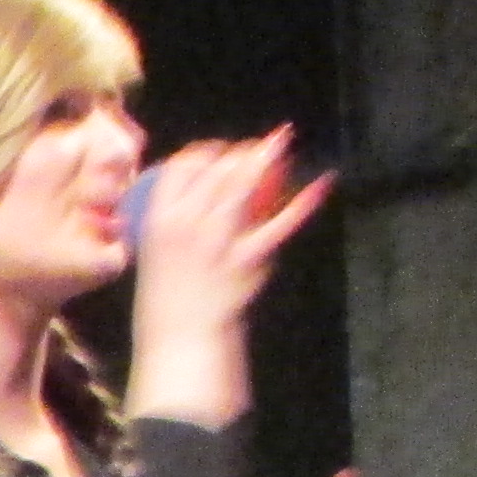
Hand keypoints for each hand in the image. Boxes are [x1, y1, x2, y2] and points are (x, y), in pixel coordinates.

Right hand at [126, 127, 329, 428]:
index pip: (181, 167)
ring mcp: (217, 240)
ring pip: (244, 186)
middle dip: (241, 150)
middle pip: (216, 169)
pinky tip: (321, 184)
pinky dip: (304, 204)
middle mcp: (186, 223)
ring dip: (265, 157)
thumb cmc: (167, 295)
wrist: (179, 335)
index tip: (220, 150)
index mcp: (158, 219)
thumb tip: (200, 190)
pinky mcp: (247, 258)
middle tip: (259, 147)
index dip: (204, 150)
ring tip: (281, 141)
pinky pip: (279, 225)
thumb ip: (176, 218)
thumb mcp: (155, 250)